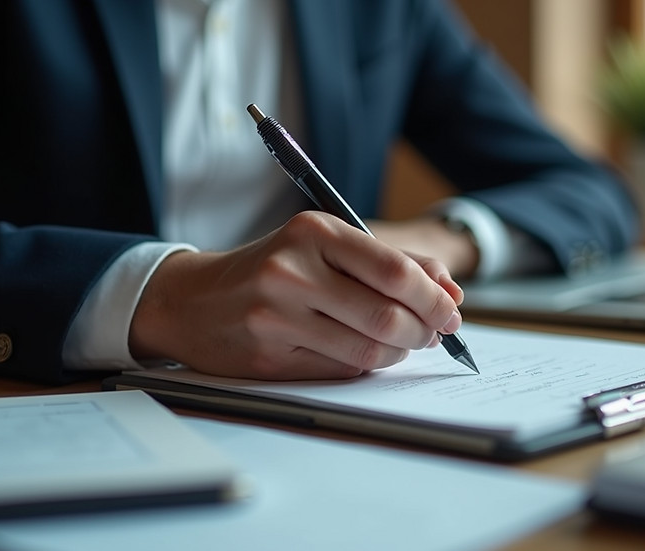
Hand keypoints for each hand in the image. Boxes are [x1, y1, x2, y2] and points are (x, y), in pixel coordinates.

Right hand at [128, 212, 463, 380]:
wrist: (192, 299)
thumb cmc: (274, 267)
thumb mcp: (326, 245)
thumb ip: (391, 260)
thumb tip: (451, 291)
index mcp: (313, 232)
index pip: (393, 269)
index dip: (433, 296)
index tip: (452, 310)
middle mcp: (292, 271)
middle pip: (386, 315)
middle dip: (424, 330)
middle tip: (435, 333)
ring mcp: (276, 317)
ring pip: (368, 350)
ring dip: (399, 352)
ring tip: (402, 342)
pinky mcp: (268, 358)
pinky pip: (341, 370)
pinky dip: (366, 365)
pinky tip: (366, 351)